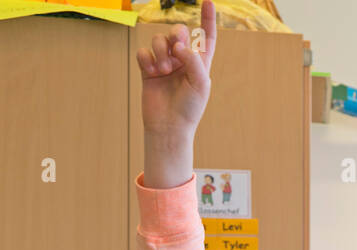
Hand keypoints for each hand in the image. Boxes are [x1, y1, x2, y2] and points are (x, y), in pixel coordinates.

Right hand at [137, 0, 217, 139]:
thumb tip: (179, 45)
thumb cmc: (189, 109)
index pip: (206, 36)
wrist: (168, 126)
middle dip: (176, 35)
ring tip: (163, 70)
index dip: (208, 19)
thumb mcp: (200, 84)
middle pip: (179, 31)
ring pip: (159, 39)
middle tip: (176, 51)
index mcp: (201, 62)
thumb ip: (193, 61)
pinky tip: (151, 72)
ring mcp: (165, 63)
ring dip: (160, 50)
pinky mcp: (148, 69)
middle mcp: (183, 60)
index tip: (208, 1)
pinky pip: (143, 52)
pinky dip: (146, 59)